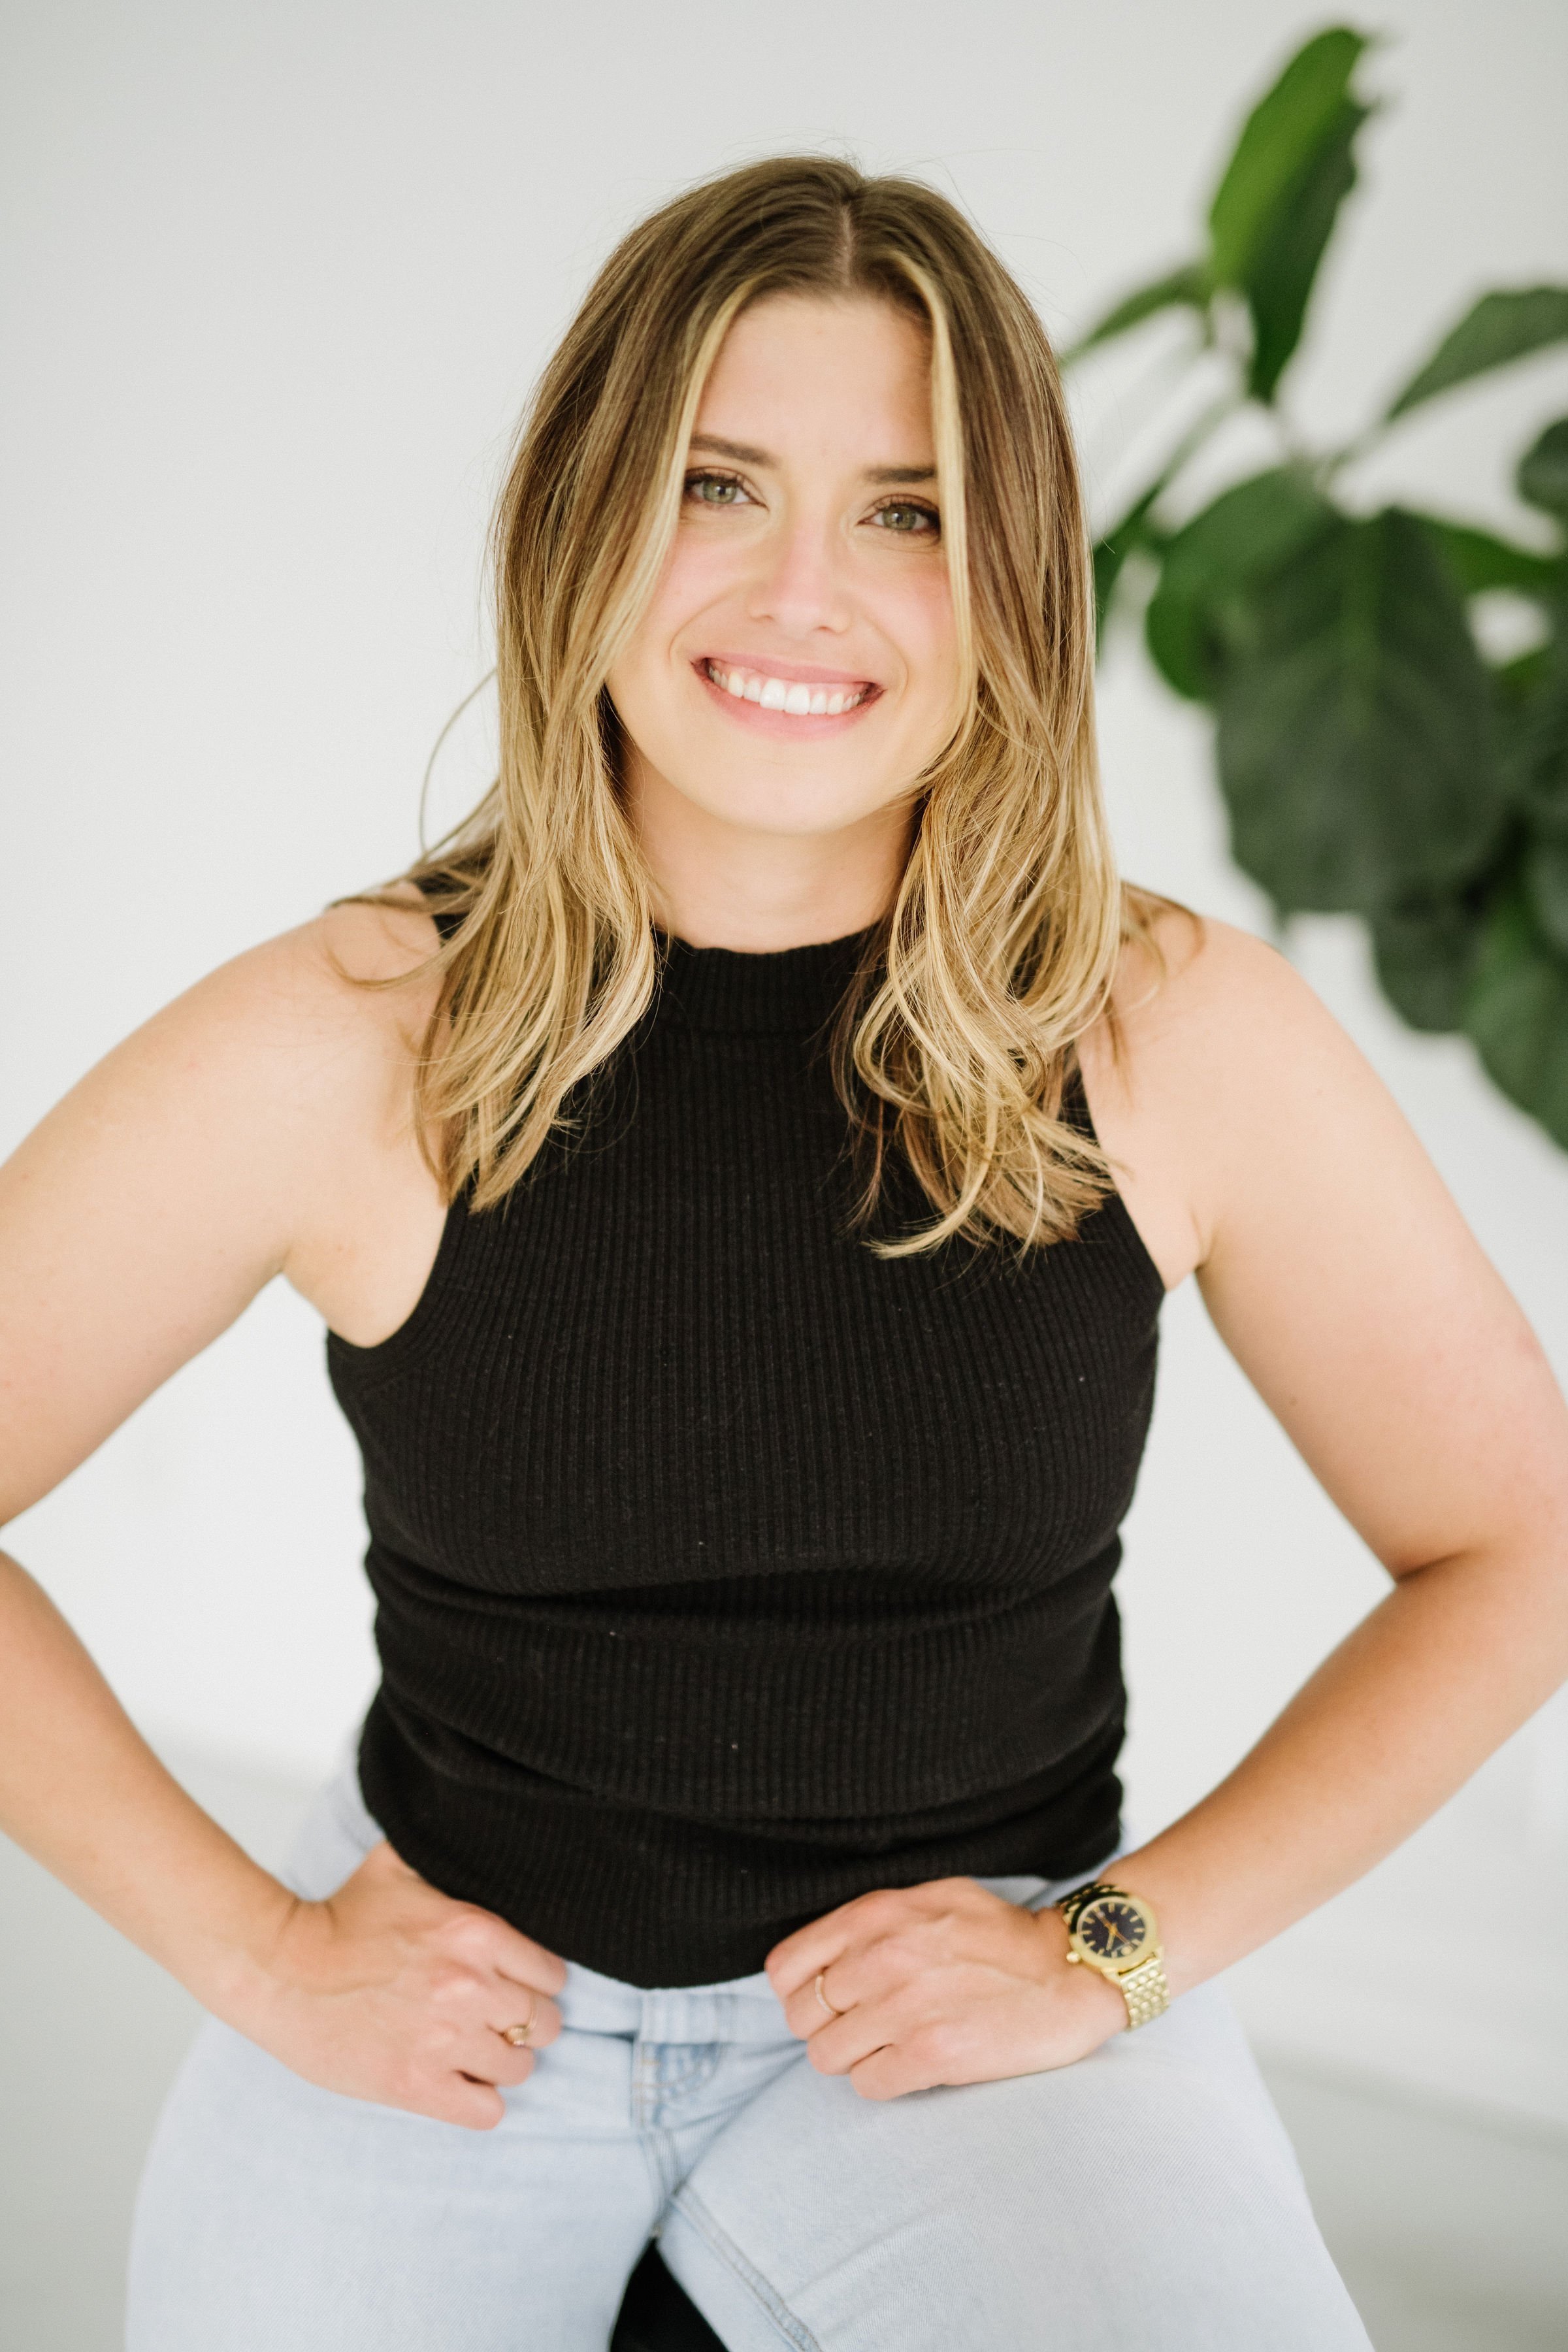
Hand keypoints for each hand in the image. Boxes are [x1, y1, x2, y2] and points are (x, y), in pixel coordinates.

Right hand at [234, 1840, 566, 2130]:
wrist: (279, 1969)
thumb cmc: (339, 1917)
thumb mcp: (400, 1865)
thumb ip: (448, 1854)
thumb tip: (478, 1831)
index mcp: (474, 1931)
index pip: (552, 1974)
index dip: (539, 1982)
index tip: (518, 1985)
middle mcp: (469, 1986)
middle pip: (546, 2023)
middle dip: (526, 2023)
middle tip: (497, 2021)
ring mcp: (444, 2040)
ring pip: (521, 2068)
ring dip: (503, 2062)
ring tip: (475, 2052)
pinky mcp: (415, 2085)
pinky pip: (487, 2111)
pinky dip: (479, 2101)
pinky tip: (458, 2083)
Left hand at [764, 1876, 1126, 2100]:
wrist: (1071, 1970)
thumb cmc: (1001, 1936)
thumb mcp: (930, 1899)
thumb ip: (873, 1922)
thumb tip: (823, 1956)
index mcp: (875, 1915)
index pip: (785, 1968)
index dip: (797, 1993)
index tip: (826, 2002)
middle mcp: (882, 1958)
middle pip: (801, 2018)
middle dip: (828, 2029)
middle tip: (864, 2030)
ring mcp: (904, 2007)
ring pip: (827, 2057)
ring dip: (854, 2060)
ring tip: (891, 2048)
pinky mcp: (931, 2054)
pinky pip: (868, 2085)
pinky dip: (885, 2082)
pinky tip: (915, 2066)